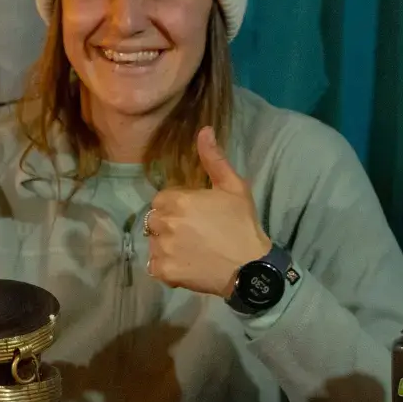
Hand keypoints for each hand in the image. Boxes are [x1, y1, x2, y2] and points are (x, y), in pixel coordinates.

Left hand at [143, 126, 270, 297]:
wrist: (250, 267)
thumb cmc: (242, 224)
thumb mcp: (234, 186)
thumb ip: (214, 159)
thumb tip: (204, 130)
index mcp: (178, 200)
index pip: (161, 199)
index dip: (176, 206)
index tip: (194, 215)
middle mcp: (165, 223)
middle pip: (154, 220)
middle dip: (168, 224)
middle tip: (192, 233)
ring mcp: (162, 248)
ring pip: (153, 243)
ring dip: (165, 246)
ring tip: (190, 250)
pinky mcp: (163, 271)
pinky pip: (153, 266)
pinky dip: (165, 267)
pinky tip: (185, 265)